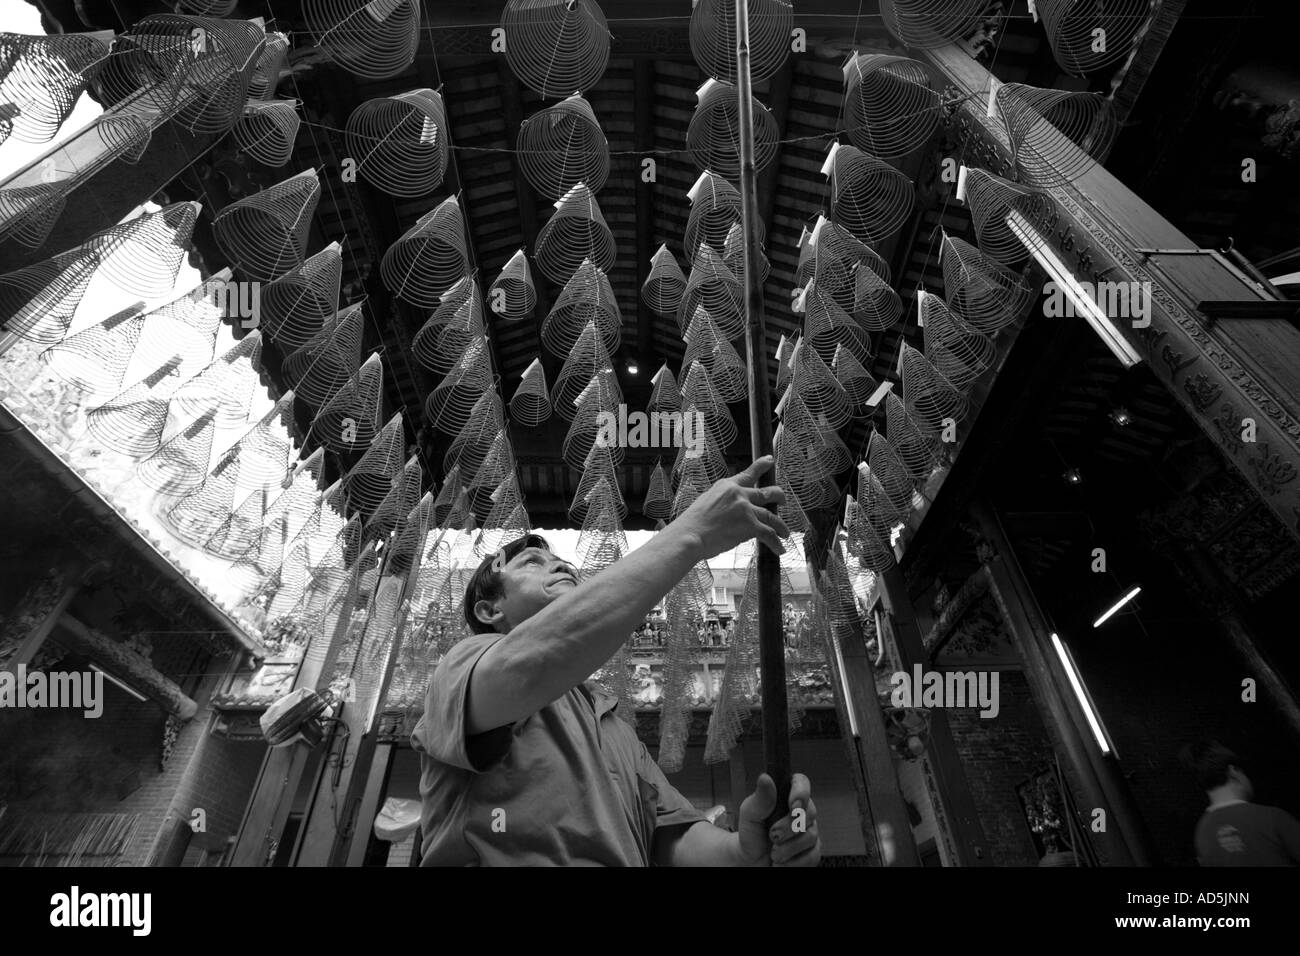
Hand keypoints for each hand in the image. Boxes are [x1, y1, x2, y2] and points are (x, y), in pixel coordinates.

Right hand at [675, 455, 789, 559]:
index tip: (770, 460)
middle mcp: (738, 494)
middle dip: (779, 496)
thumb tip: (731, 509)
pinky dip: (776, 543)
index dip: (762, 465)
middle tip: (783, 501)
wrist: (689, 536)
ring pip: (771, 516)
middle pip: (767, 492)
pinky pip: (769, 534)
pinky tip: (780, 549)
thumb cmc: (692, 524)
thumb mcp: (706, 502)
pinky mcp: (750, 525)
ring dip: (781, 526)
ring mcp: (745, 509)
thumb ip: (723, 501)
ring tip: (785, 533)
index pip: (748, 473)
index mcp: (726, 486)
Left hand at [736, 773, 820, 866]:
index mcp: (786, 795)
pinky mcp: (812, 851)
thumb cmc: (751, 834)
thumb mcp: (750, 814)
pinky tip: (781, 861)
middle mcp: (801, 811)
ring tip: (773, 852)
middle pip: (809, 812)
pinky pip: (812, 855)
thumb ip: (760, 798)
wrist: (751, 860)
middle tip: (773, 835)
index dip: (801, 792)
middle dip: (789, 827)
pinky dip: (794, 862)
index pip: (801, 783)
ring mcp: (808, 831)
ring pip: (811, 836)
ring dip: (788, 847)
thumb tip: (765, 778)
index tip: (792, 805)